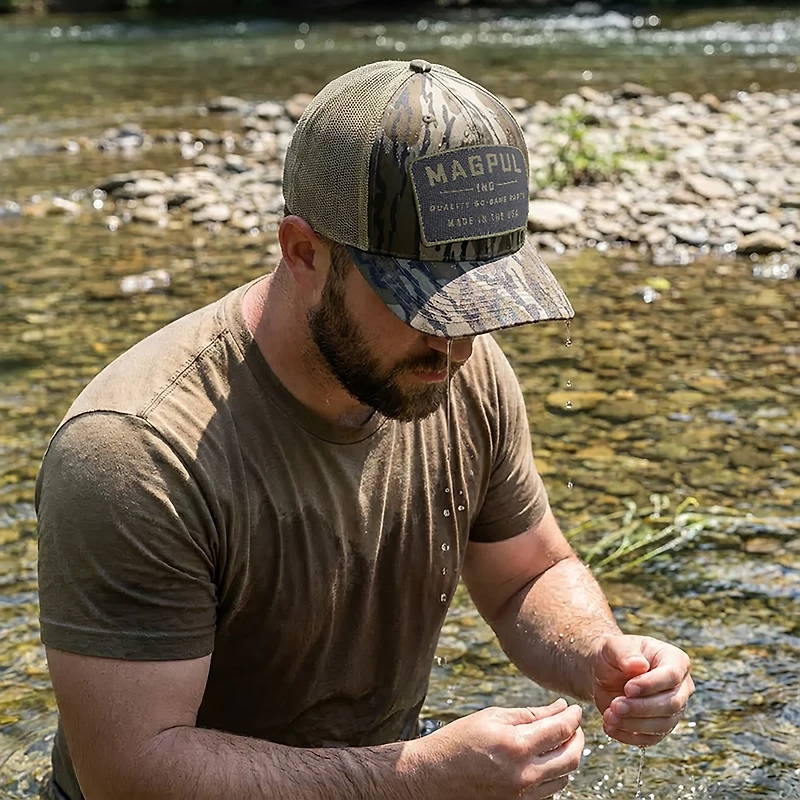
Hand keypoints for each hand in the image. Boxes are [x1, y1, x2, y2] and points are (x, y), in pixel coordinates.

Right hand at [416, 699, 583, 798]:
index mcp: (516, 746)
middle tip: (573, 726)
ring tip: (557, 742)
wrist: (434, 776)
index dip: (573, 717)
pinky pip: (549, 792)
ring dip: (567, 757)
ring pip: (564, 777)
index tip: (575, 710)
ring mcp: (523, 795)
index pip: (560, 730)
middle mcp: (524, 775)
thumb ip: (530, 714)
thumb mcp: (492, 717)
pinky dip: (553, 775)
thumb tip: (560, 708)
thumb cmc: (459, 741)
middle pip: (571, 758)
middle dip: (577, 739)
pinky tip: (542, 761)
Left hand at [592, 634, 694, 745]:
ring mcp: (673, 710)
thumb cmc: (614, 654)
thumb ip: (626, 653)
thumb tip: (638, 665)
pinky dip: (629, 736)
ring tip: (609, 716)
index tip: (627, 689)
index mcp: (675, 660)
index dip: (651, 685)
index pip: (672, 676)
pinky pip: (650, 738)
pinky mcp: (660, 727)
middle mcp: (680, 687)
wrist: (604, 671)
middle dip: (641, 708)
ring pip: (662, 725)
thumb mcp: (615, 645)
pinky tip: (611, 727)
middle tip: (615, 705)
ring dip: (634, 724)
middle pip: (671, 704)